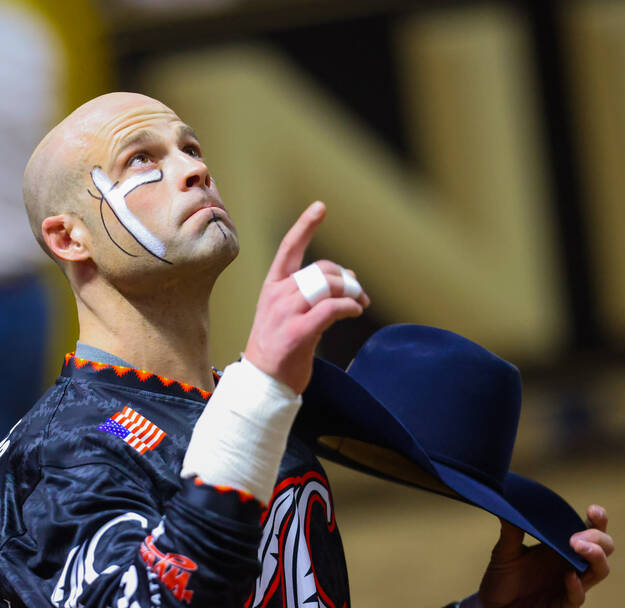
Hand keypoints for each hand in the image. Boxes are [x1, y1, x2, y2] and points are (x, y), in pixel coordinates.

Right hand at [242, 202, 368, 393]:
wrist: (263, 382)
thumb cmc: (280, 348)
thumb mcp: (289, 313)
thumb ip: (313, 293)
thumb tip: (349, 277)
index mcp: (272, 287)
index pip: (289, 249)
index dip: (305, 226)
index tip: (320, 207)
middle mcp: (277, 296)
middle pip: (321, 270)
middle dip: (346, 279)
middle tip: (360, 293)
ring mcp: (285, 314)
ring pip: (328, 286)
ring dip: (352, 293)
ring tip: (361, 303)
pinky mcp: (298, 333)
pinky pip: (332, 309)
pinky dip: (349, 307)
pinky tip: (355, 311)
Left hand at [479, 505, 612, 607]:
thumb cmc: (502, 581)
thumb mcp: (504, 553)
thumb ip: (511, 532)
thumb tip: (507, 504)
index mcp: (562, 549)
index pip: (591, 532)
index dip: (598, 521)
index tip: (593, 511)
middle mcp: (572, 567)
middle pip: (604, 549)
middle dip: (597, 538)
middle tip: (576, 536)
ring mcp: (571, 588)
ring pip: (599, 572)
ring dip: (594, 558)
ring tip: (579, 547)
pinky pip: (577, 598)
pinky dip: (576, 587)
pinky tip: (569, 576)